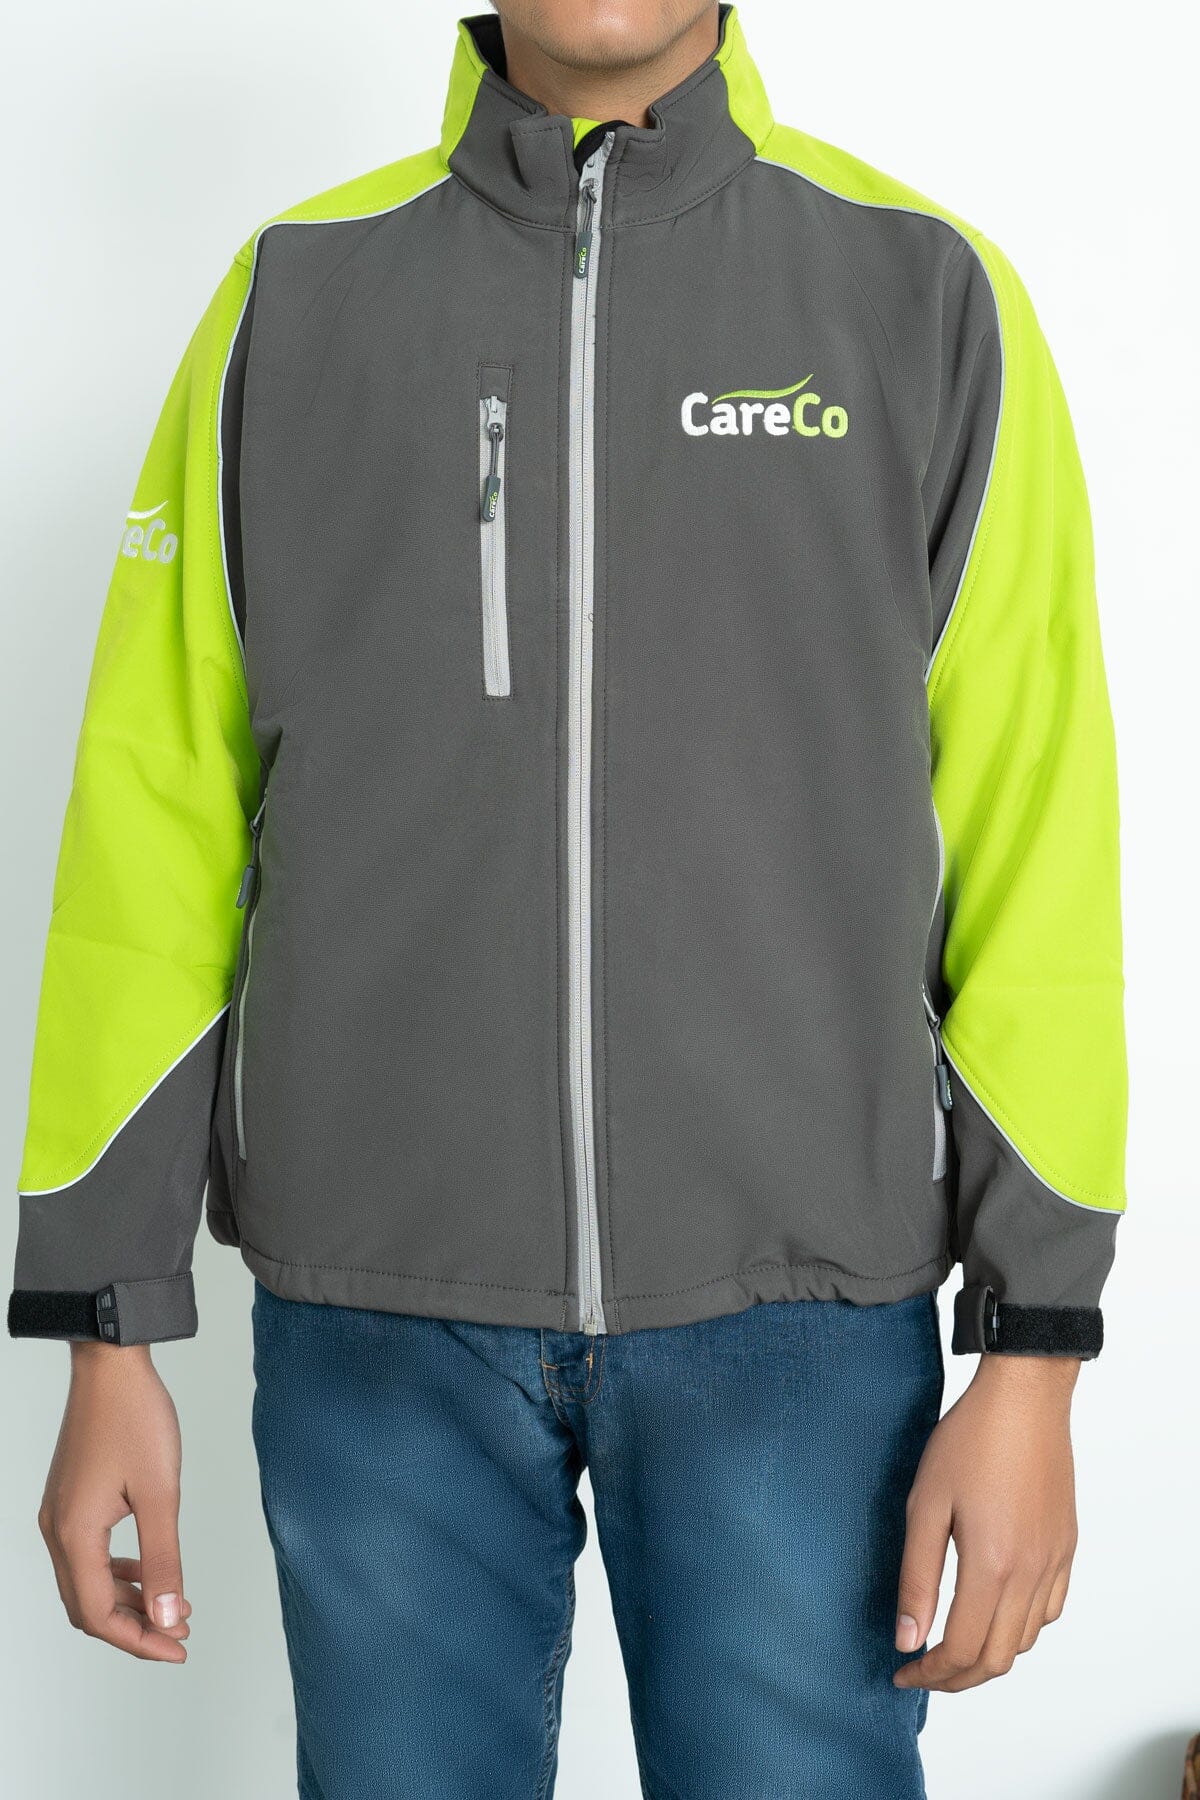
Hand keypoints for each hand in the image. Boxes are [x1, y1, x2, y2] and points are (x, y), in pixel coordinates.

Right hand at [38, 1342, 190, 1661]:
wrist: (110, 1365)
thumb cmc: (136, 1418)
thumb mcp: (161, 1492)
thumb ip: (164, 1559)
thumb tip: (168, 1616)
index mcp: (74, 1535)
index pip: (98, 1615)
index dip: (139, 1640)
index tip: (179, 1647)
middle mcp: (57, 1530)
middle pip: (87, 1607)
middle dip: (134, 1627)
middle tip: (180, 1633)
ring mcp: (60, 1515)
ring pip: (86, 1583)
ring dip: (127, 1601)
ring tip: (173, 1605)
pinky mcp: (69, 1500)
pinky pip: (87, 1555)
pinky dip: (117, 1573)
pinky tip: (149, 1570)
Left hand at [893, 1354, 1079, 1691]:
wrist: (1024, 1397)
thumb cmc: (970, 1439)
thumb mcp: (925, 1504)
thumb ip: (916, 1577)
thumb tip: (908, 1638)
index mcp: (991, 1566)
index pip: (962, 1651)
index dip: (929, 1673)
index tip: (902, 1671)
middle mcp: (1030, 1573)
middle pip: (997, 1658)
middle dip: (956, 1677)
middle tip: (922, 1669)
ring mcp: (1054, 1561)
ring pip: (1025, 1639)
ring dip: (988, 1654)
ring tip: (952, 1644)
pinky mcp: (1066, 1546)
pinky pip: (1050, 1609)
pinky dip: (1021, 1627)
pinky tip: (994, 1610)